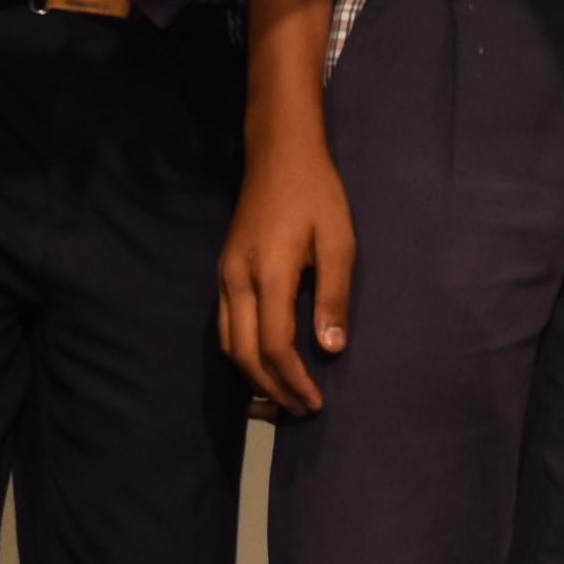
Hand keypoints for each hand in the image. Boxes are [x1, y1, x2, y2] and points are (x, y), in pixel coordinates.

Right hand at [220, 138, 358, 415]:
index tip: (316, 402)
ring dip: (254, 377)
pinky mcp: (224, 272)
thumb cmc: (317, 194)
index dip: (293, 379)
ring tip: (283, 397)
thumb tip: (331, 349)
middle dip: (272, 389)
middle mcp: (238, 279)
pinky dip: (244, 354)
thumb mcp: (339, 239)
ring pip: (229, 343)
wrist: (279, 153)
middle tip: (300, 410)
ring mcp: (225, 275)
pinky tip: (265, 364)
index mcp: (269, 272)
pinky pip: (227, 325)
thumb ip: (335, 295)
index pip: (274, 344)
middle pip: (244, 353)